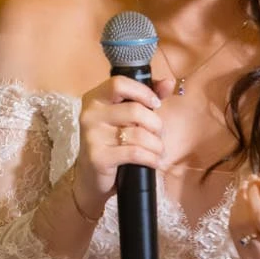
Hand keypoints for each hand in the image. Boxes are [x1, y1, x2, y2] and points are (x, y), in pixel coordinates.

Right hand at [69, 74, 172, 219]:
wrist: (91, 177)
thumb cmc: (112, 143)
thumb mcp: (126, 117)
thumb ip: (146, 97)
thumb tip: (169, 81)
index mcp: (95, 99)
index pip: (119, 83)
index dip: (143, 92)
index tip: (156, 104)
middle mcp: (90, 114)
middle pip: (134, 110)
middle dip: (155, 124)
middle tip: (158, 135)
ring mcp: (92, 136)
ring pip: (138, 134)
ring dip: (156, 145)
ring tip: (158, 151)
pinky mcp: (99, 157)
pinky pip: (135, 153)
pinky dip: (151, 158)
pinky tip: (155, 161)